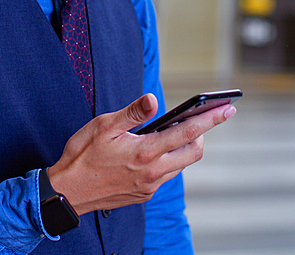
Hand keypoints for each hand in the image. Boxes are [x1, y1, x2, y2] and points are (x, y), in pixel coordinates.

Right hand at [47, 93, 234, 214]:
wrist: (66, 192)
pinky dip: (169, 160)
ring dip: (184, 148)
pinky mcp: (144, 195)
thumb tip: (154, 99)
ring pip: (180, 165)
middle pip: (194, 152)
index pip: (187, 132)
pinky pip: (166, 175)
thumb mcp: (103, 126)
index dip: (211, 119)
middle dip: (203, 133)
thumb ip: (133, 113)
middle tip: (201, 118)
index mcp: (145, 152)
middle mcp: (153, 173)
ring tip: (175, 131)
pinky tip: (155, 150)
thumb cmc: (81, 155)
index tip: (228, 109)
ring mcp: (150, 187)